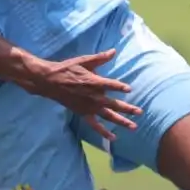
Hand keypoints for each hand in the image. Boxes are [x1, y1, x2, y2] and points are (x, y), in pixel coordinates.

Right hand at [19, 49, 142, 141]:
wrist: (50, 81)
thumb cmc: (67, 69)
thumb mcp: (84, 61)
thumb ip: (100, 58)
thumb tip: (114, 51)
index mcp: (94, 82)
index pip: (111, 85)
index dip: (121, 87)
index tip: (129, 89)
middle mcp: (94, 97)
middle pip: (114, 104)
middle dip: (128, 109)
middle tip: (140, 112)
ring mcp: (89, 107)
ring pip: (108, 116)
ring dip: (121, 122)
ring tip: (133, 127)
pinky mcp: (83, 113)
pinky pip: (95, 125)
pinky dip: (104, 132)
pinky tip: (113, 138)